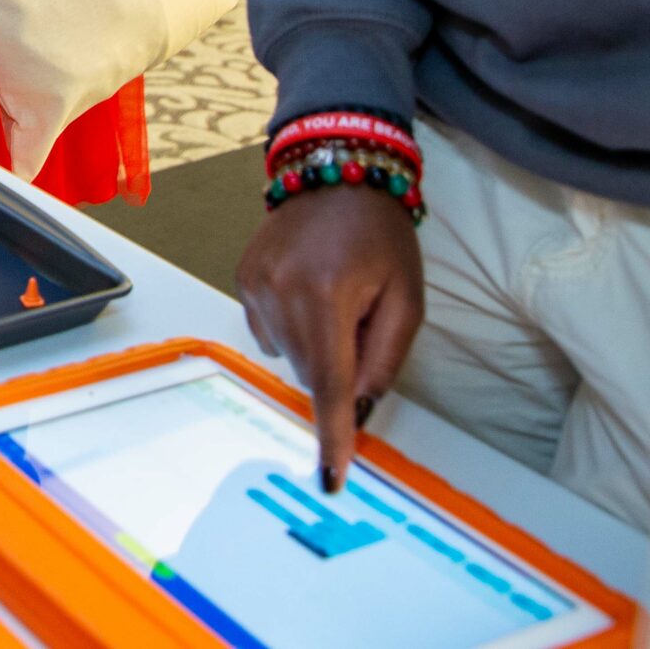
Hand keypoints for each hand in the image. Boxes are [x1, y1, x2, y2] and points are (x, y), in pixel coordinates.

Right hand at [235, 184, 423, 491]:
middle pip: (311, 372)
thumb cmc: (381, 236)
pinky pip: (269, 332)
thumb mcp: (407, 298)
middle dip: (340, 368)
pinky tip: (308, 290)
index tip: (330, 474)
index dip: (333, 432)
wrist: (336, 174)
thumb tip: (359, 406)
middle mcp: (281, 291)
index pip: (331, 381)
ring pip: (289, 356)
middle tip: (362, 324)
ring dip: (316, 347)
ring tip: (334, 298)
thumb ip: (384, 357)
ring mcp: (255, 285)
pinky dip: (293, 327)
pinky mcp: (243, 279)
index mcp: (328, 293)